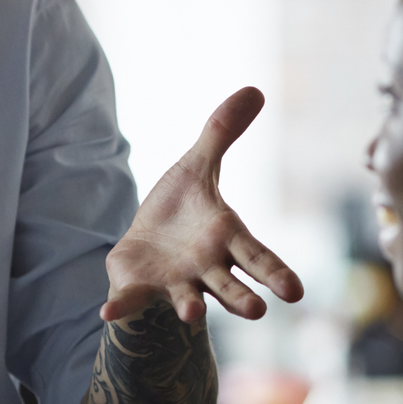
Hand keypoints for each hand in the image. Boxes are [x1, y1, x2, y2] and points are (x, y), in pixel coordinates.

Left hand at [106, 88, 302, 323]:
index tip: (295, 293)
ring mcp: (174, 282)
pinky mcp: (140, 288)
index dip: (276, 274)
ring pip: (188, 299)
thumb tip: (255, 89)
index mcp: (226, 239)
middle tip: (257, 311)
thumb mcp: (197, 166)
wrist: (146, 245)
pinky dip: (120, 307)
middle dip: (241, 299)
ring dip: (190, 306)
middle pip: (229, 286)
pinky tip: (107, 313)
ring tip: (193, 315)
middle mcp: (206, 268)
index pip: (257, 257)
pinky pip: (130, 301)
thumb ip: (222, 133)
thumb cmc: (182, 210)